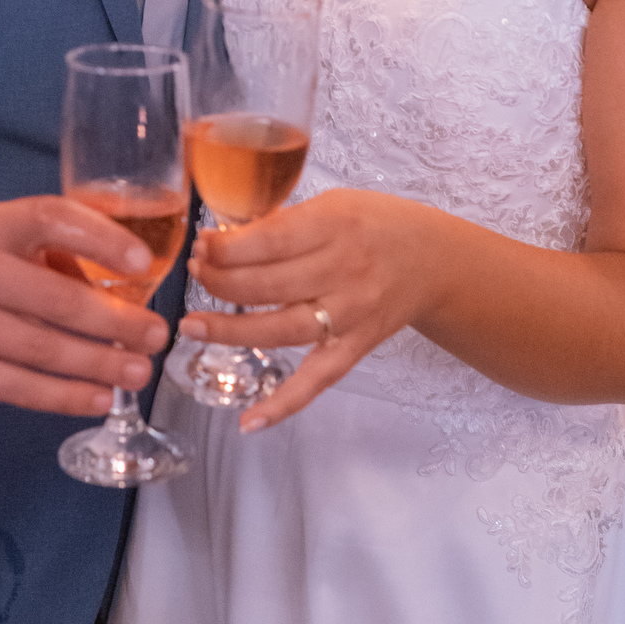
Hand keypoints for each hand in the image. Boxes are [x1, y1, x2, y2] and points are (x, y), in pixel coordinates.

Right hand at [0, 196, 169, 414]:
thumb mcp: (6, 235)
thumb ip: (59, 248)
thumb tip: (129, 279)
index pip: (50, 219)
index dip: (99, 238)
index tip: (142, 261)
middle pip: (54, 298)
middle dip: (114, 321)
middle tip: (156, 333)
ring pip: (40, 349)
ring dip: (97, 364)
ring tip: (137, 371)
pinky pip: (18, 388)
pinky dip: (63, 396)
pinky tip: (98, 398)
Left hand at [180, 189, 433, 430]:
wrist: (431, 259)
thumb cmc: (375, 222)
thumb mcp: (333, 203)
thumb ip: (285, 221)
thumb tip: (225, 239)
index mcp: (334, 225)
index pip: (270, 240)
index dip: (228, 247)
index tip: (201, 245)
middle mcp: (342, 271)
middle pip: (268, 285)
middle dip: (220, 280)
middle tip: (194, 274)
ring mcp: (350, 315)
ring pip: (281, 330)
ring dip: (231, 330)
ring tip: (193, 325)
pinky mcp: (356, 348)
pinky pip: (318, 380)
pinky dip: (284, 404)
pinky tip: (249, 420)